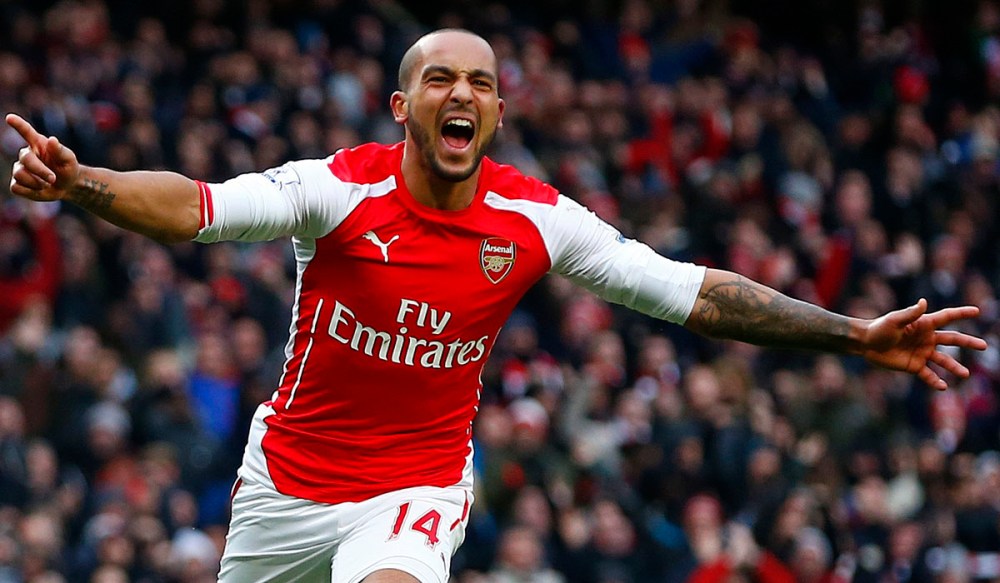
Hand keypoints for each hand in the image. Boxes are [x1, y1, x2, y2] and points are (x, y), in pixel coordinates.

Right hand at [6, 113, 79, 201]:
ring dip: (36, 182)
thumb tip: (52, 140)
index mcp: (37, 144)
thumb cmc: (68, 167)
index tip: (10, 117)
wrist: (67, 185)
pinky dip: (30, 191)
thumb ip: (60, 150)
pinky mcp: (16, 183)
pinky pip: (17, 187)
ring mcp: (19, 168)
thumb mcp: (69, 159)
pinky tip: (39, 188)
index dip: (18, 124)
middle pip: (25, 160)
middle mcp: (26, 154)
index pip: (26, 131)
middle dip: (40, 171)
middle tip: (53, 178)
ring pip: (19, 175)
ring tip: (47, 183)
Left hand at [858, 299, 986, 389]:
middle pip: (952, 340)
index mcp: (924, 324)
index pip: (946, 317)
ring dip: (954, 367)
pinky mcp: (914, 366)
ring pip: (943, 361)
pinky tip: (943, 387)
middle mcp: (926, 338)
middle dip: (968, 342)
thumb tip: (923, 302)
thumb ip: (910, 314)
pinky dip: (936, 381)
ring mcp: (922, 353)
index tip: (977, 311)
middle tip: (984, 346)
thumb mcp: (894, 320)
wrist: (866, 344)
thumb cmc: (879, 328)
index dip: (961, 313)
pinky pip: (928, 375)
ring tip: (965, 374)